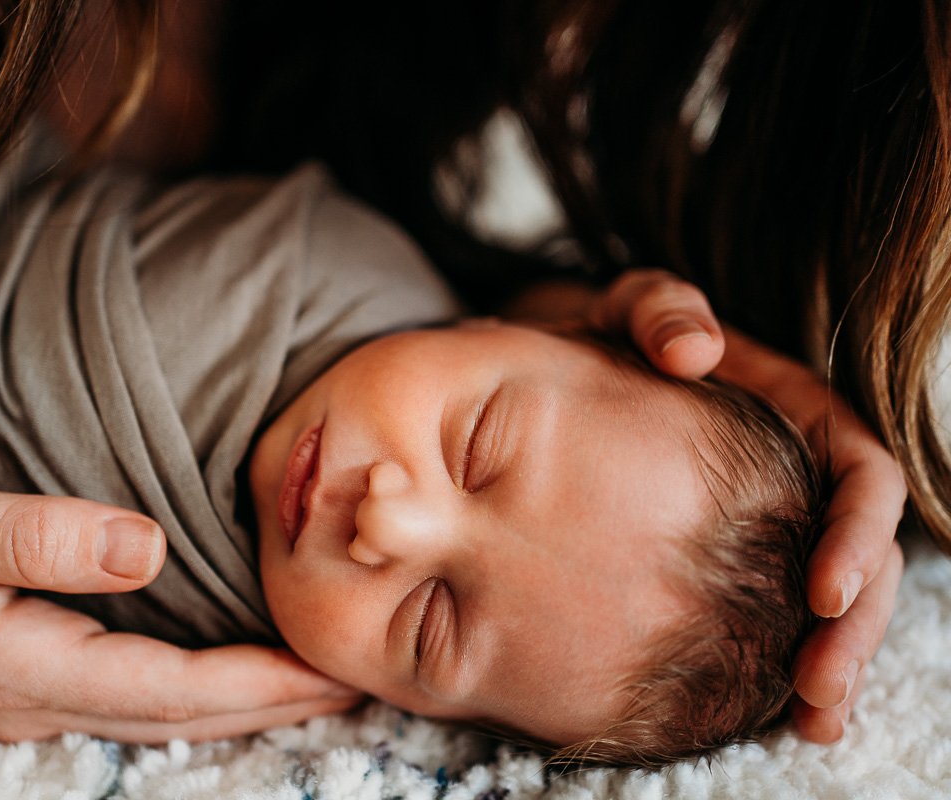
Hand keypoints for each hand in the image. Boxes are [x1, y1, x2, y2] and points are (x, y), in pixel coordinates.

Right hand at [0, 460, 359, 741]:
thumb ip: (30, 536)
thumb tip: (143, 545)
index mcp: (17, 665)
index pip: (166, 689)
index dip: (256, 684)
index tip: (331, 670)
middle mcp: (33, 695)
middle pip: (180, 714)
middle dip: (272, 704)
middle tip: (356, 680)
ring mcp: (29, 692)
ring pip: (163, 711)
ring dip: (244, 701)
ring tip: (316, 681)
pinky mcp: (27, 671)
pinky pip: (136, 691)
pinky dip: (199, 684)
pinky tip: (231, 665)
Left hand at [584, 269, 905, 741]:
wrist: (534, 366)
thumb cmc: (588, 335)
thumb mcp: (618, 308)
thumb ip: (657, 308)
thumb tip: (698, 349)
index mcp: (792, 412)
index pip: (863, 475)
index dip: (858, 535)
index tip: (822, 594)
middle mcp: (789, 472)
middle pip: (858, 555)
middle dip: (853, 627)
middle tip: (817, 690)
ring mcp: (759, 521)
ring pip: (823, 600)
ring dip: (828, 663)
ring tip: (810, 725)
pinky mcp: (719, 559)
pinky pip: (763, 615)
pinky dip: (771, 668)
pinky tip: (767, 720)